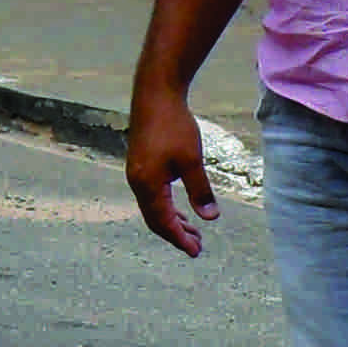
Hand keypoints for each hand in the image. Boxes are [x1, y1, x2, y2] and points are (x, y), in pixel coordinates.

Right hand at [124, 87, 220, 256]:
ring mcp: (136, 174)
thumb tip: (211, 218)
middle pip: (155, 219)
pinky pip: (151, 196)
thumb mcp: (192, 161)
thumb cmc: (174, 126)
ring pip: (153, 208)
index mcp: (147, 185)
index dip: (179, 239)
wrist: (155, 95)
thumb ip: (200, 190)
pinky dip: (166, 207)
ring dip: (172, 221)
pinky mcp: (140, 165)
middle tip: (197, 246)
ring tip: (192, 231)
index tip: (196, 251)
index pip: (163, 222)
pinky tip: (179, 209)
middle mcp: (137, 183)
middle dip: (176, 234)